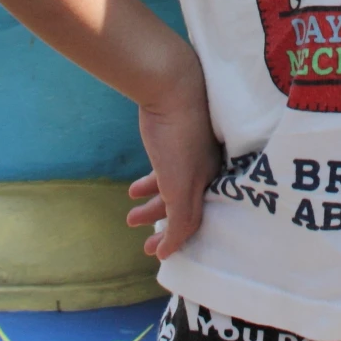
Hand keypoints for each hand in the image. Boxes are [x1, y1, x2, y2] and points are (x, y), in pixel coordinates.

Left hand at [129, 58, 221, 257]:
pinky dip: (149, 185)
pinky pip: (162, 172)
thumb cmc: (180, 138)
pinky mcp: (173, 141)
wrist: (170, 87)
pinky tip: (133, 189)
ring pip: (170, 190)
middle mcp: (204, 171)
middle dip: (162, 228)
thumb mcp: (180, 185)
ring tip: (129, 218)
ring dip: (151, 207)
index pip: (197, 220)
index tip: (157, 254)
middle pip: (184, 208)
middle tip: (143, 245)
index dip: (177, 240)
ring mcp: (189, 155)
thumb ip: (180, 220)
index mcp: (211, 181)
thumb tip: (168, 253)